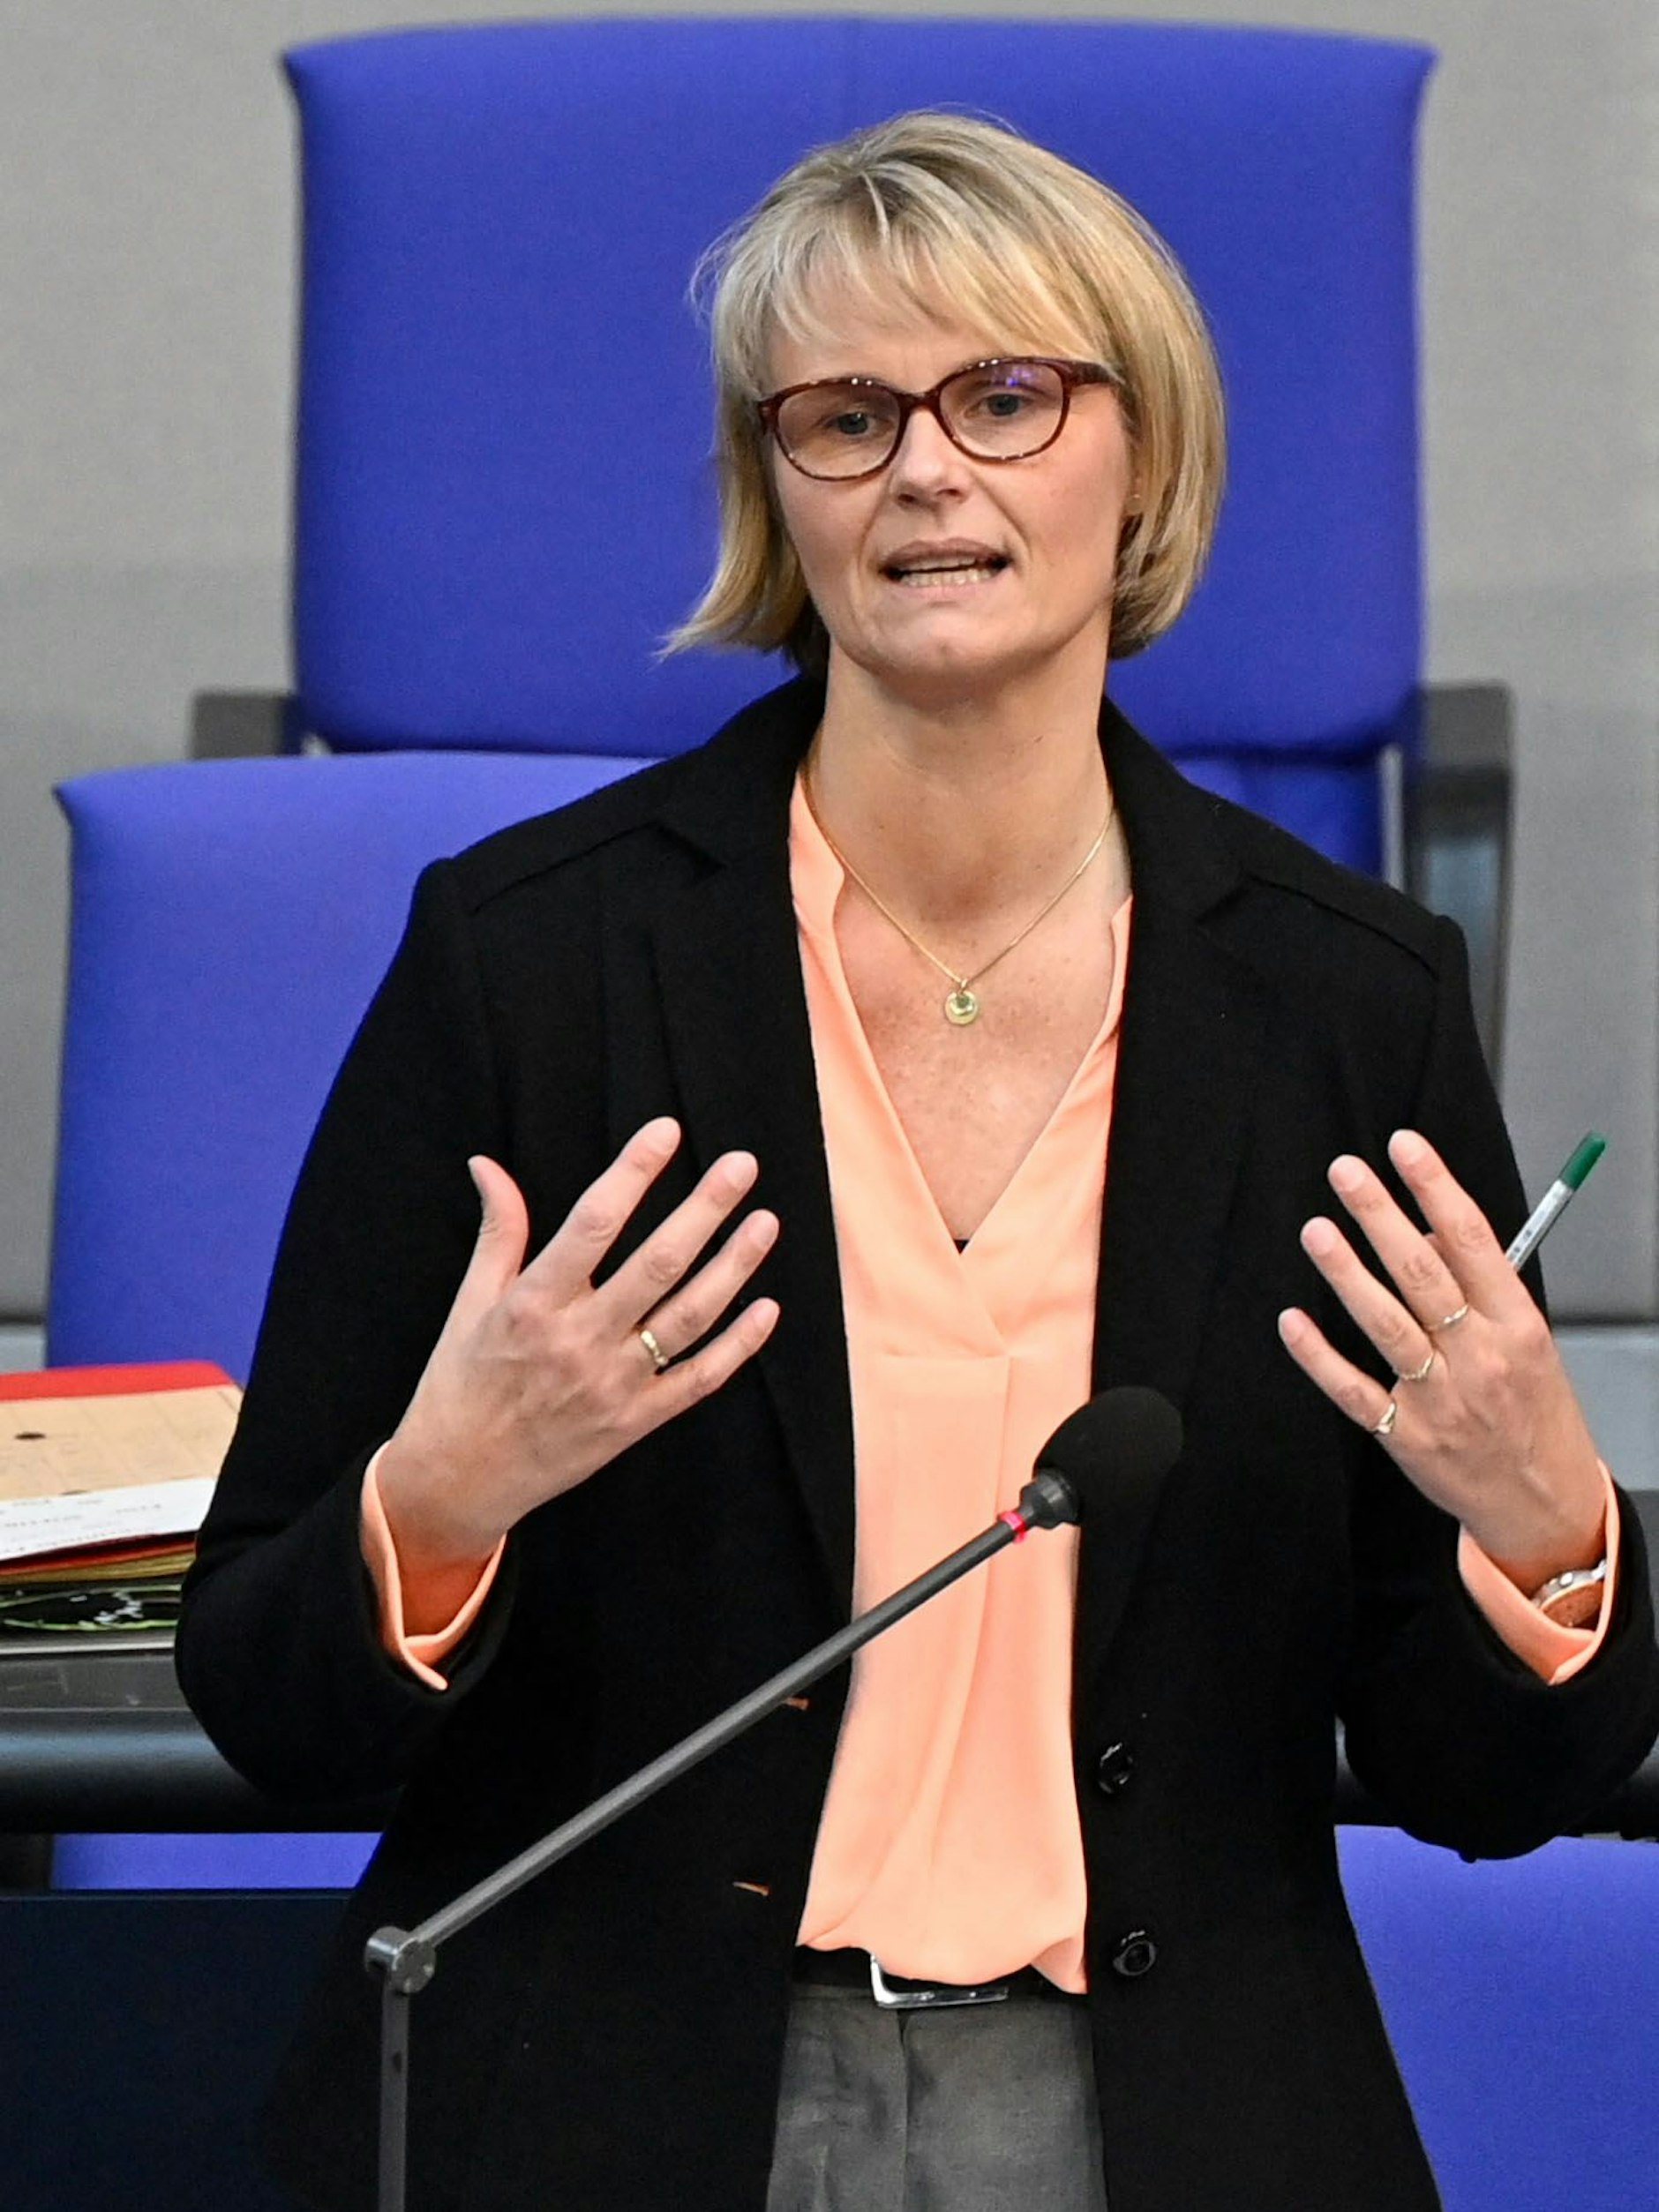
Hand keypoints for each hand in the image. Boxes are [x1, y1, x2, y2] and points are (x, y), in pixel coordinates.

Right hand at [376, 1118, 779, 1577]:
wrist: (459, 1480)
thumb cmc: (461, 1384)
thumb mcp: (469, 1304)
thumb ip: (497, 1232)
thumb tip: (488, 1164)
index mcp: (531, 1305)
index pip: (592, 1223)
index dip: (633, 1172)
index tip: (666, 1130)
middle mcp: (577, 1342)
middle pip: (656, 1264)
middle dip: (704, 1209)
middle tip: (741, 1165)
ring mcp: (612, 1385)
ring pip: (688, 1318)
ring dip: (733, 1267)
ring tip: (765, 1221)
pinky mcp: (634, 1422)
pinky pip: (698, 1379)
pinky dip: (737, 1346)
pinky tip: (767, 1307)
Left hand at [1277, 1129, 1604, 1593]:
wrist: (1545, 1505)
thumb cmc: (1536, 1414)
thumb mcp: (1528, 1343)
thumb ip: (1480, 1288)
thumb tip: (1426, 1233)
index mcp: (1518, 1328)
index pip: (1474, 1243)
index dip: (1436, 1189)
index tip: (1405, 1147)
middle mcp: (1480, 1359)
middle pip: (1425, 1276)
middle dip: (1382, 1218)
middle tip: (1346, 1173)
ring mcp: (1440, 1400)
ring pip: (1387, 1327)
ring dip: (1347, 1275)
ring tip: (1317, 1230)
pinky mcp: (1405, 1437)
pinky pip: (1354, 1391)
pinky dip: (1320, 1356)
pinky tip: (1292, 1321)